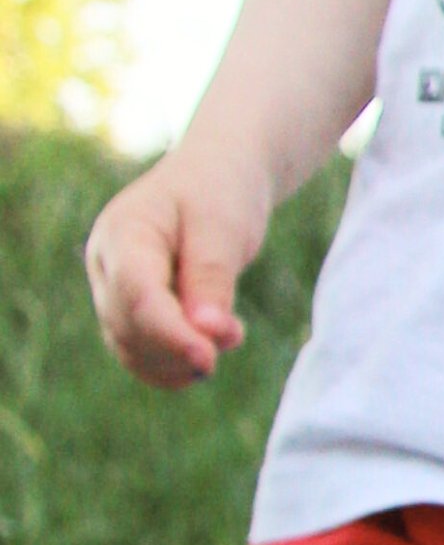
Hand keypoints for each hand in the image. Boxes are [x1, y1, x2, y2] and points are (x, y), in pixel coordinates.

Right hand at [85, 147, 270, 388]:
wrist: (215, 178)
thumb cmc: (220, 194)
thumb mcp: (224, 228)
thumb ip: (212, 279)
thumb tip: (206, 333)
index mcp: (123, 233)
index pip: (137, 296)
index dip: (171, 335)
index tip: (209, 359)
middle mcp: (106, 264)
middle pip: (130, 328)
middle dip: (182, 347)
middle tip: (236, 334)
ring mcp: (113, 289)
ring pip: (131, 348)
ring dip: (180, 360)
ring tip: (231, 334)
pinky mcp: (129, 309)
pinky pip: (139, 353)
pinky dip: (172, 366)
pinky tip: (207, 354)